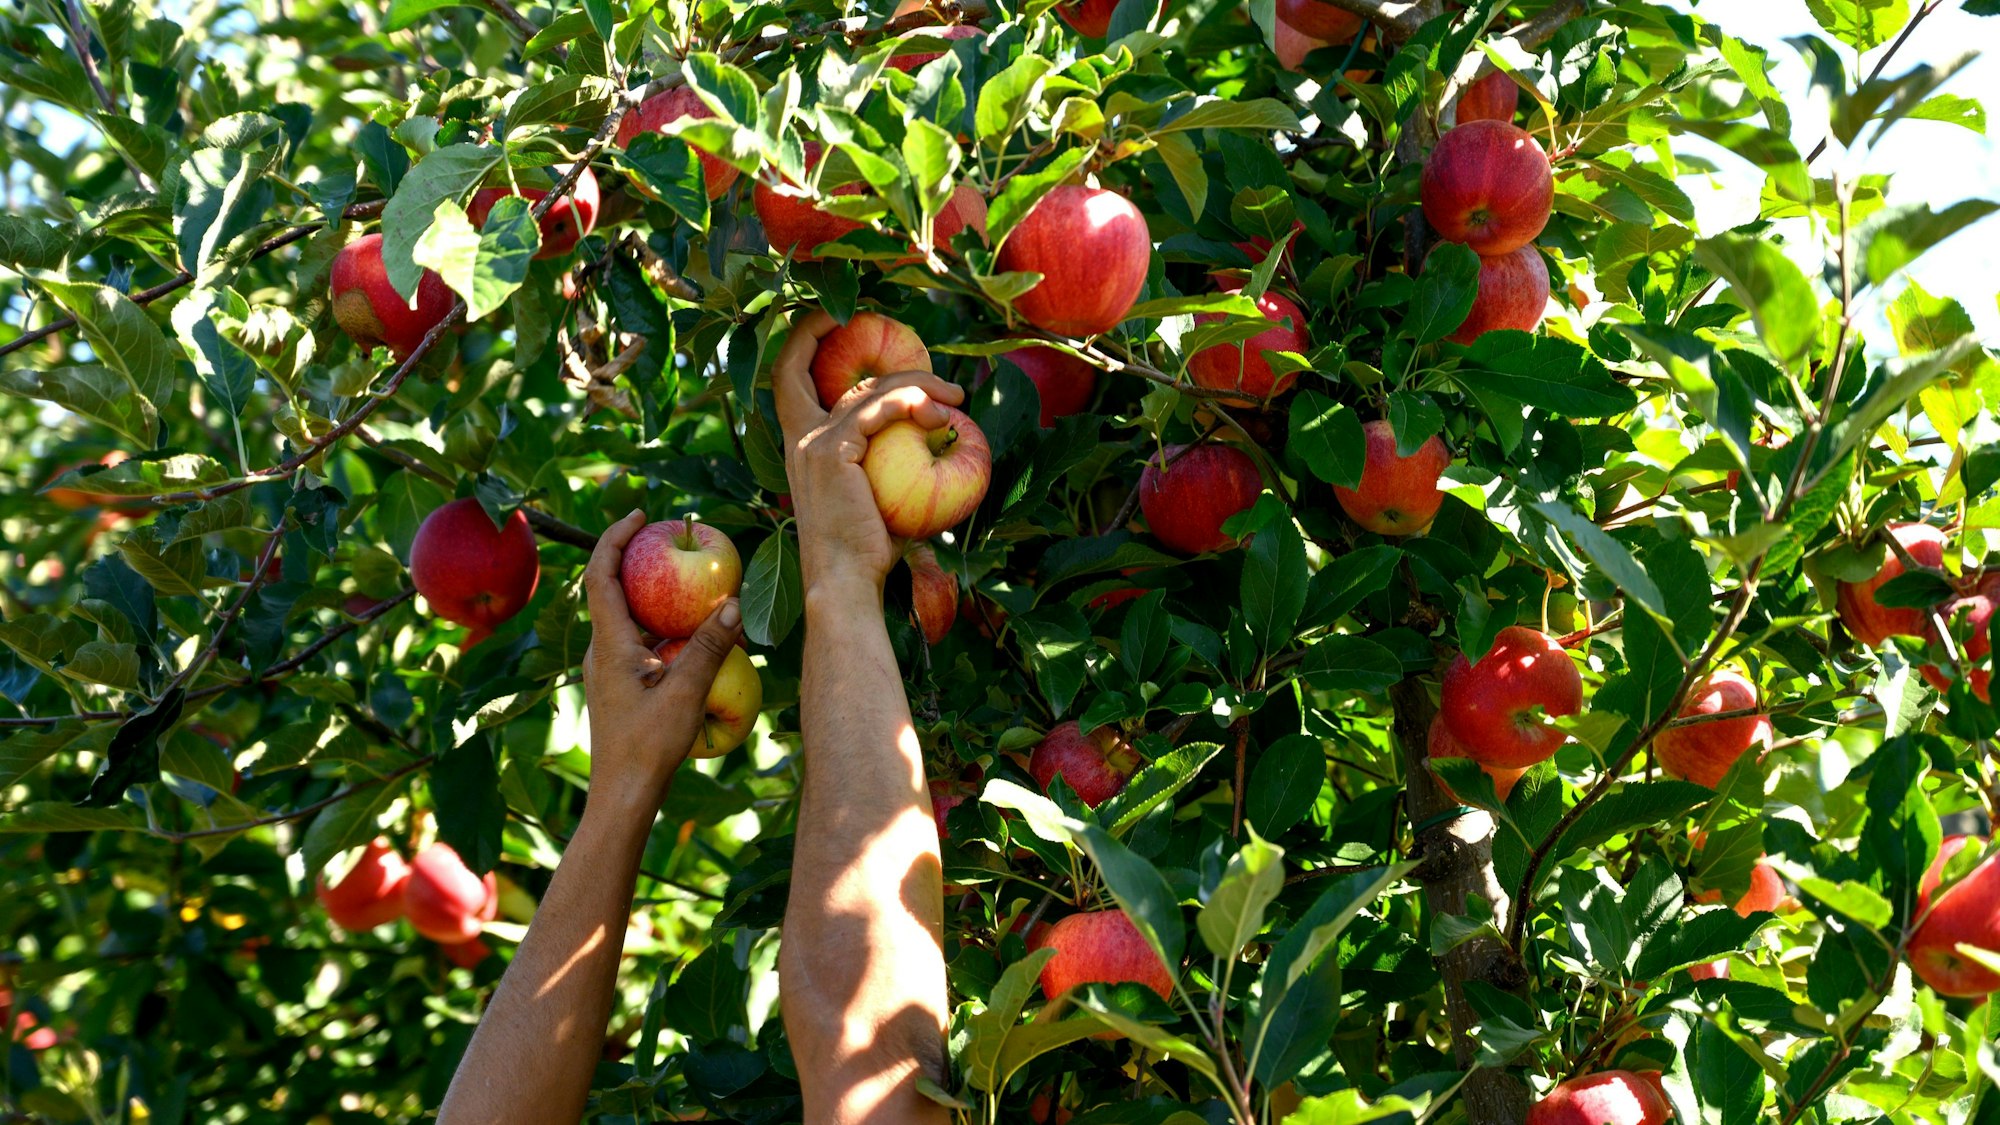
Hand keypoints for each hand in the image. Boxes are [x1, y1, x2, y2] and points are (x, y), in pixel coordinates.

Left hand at [580, 510, 742, 815]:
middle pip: (612, 589)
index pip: (601, 575)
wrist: (624, 794)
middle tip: (670, 539)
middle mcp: (603, 649)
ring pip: (627, 616)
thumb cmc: (649, 746)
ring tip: (688, 579)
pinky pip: (638, 639)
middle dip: (638, 559)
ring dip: (653, 593)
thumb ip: (710, 646)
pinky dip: (661, 624)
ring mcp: (610, 667)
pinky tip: (690, 631)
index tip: (640, 516)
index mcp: (610, 644)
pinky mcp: (621, 683)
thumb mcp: (687, 693)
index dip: (614, 539)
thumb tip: (734, 602)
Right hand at [772, 308, 965, 597]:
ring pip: (868, 389)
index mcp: (800, 444)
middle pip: (823, 366)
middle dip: (863, 344)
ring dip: (918, 384)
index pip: (789, 375)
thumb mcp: (876, 493)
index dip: (806, 338)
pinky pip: (879, 410)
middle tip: (929, 365)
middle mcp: (798, 437)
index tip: (840, 319)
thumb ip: (888, 457)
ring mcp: (812, 442)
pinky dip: (914, 404)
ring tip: (956, 398)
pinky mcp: (834, 451)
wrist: (846, 582)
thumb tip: (937, 435)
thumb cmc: (868, 551)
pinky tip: (942, 416)